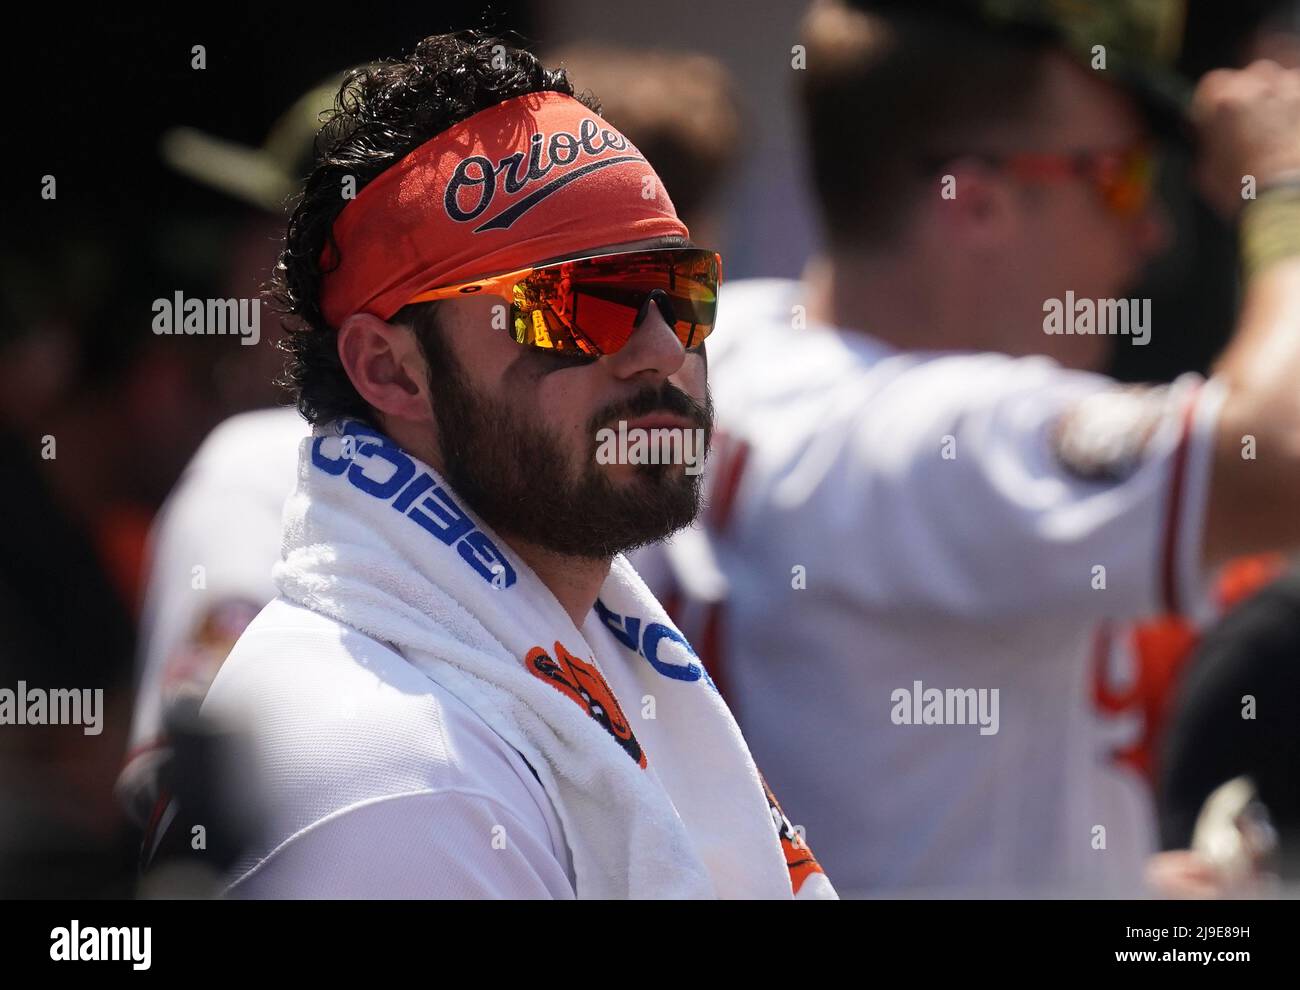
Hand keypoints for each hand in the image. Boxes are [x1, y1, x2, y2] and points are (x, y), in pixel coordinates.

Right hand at [1191, 60, 1299, 218]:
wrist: (1286, 199)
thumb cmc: (1246, 190)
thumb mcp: (1205, 172)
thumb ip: (1204, 143)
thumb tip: (1205, 137)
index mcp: (1224, 101)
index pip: (1210, 84)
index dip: (1210, 102)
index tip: (1212, 116)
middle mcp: (1259, 85)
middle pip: (1249, 77)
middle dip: (1246, 97)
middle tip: (1246, 126)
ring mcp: (1292, 90)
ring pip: (1280, 82)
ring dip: (1275, 100)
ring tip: (1274, 130)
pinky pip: (1298, 97)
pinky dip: (1294, 111)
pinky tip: (1290, 134)